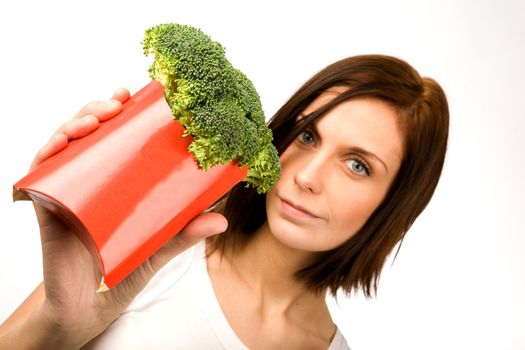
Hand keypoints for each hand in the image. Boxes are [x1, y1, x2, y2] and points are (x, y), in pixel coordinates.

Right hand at [2, 88, 227, 348]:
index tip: (131, 95)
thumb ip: (184, 234)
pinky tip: (59, 145)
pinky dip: (45, 155)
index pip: (114, 137)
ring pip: (64, 145)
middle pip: (89, 133)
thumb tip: (221, 220)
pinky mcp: (49, 209)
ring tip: (93, 121)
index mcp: (116, 181)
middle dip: (97, 110)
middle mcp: (90, 180)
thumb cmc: (123, 271)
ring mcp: (68, 191)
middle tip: (115, 105)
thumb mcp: (158, 246)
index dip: (119, 112)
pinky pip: (38, 175)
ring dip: (74, 124)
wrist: (90, 307)